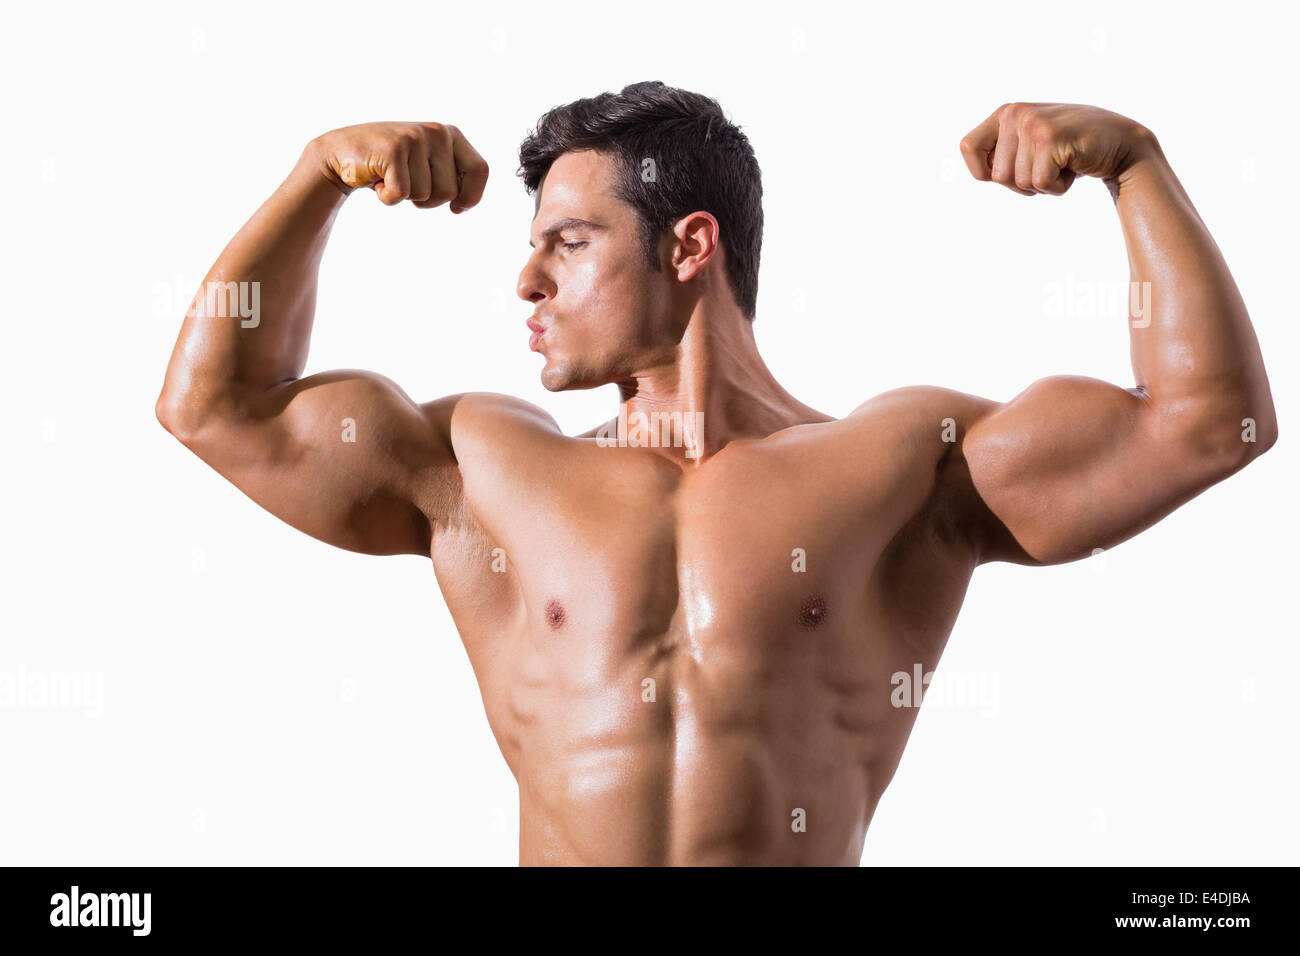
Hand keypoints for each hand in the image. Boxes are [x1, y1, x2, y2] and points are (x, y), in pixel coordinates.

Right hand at [308, 121, 488, 209]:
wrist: (343, 153)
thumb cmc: (391, 165)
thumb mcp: (428, 165)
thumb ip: (451, 175)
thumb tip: (465, 202)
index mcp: (450, 134)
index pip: (480, 170)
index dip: (472, 196)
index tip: (457, 208)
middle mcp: (437, 132)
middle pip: (450, 192)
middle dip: (429, 200)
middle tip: (407, 183)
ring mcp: (415, 138)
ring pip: (427, 195)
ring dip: (407, 197)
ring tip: (391, 176)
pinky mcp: (394, 150)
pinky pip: (402, 194)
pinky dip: (388, 198)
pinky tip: (378, 179)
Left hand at [959, 103, 1155, 195]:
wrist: (1122, 143)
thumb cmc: (1072, 150)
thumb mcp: (1030, 144)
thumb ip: (1003, 151)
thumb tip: (981, 171)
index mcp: (1006, 112)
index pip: (967, 148)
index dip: (985, 170)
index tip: (1013, 168)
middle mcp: (1015, 112)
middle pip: (996, 176)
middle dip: (1022, 183)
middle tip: (1050, 164)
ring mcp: (1033, 123)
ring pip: (1018, 182)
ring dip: (1043, 184)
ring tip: (1063, 162)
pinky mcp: (1051, 138)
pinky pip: (1039, 183)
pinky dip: (1057, 187)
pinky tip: (1074, 166)